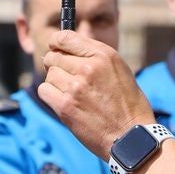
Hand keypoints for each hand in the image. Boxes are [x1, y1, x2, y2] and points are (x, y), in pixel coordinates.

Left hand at [39, 30, 155, 157]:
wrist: (130, 137)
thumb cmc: (128, 104)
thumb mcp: (119, 70)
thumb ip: (94, 56)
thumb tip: (66, 47)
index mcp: (104, 55)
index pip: (65, 37)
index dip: (56, 42)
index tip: (55, 48)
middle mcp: (89, 67)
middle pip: (53, 56)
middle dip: (57, 65)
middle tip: (68, 79)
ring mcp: (76, 87)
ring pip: (49, 74)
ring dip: (56, 83)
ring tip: (73, 94)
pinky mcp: (65, 106)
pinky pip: (44, 91)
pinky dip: (51, 96)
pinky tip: (64, 102)